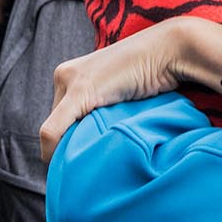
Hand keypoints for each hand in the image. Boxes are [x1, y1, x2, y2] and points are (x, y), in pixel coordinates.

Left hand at [39, 18, 219, 161]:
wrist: (169, 51)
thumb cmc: (153, 75)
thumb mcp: (120, 97)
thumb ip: (103, 112)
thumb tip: (94, 146)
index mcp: (71, 75)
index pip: (58, 119)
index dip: (66, 144)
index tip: (81, 166)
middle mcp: (64, 75)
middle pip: (55, 125)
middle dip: (66, 149)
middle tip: (84, 171)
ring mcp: (70, 80)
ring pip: (51, 131)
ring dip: (66, 153)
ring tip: (85, 171)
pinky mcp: (80, 90)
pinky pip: (53, 131)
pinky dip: (56, 153)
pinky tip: (72, 168)